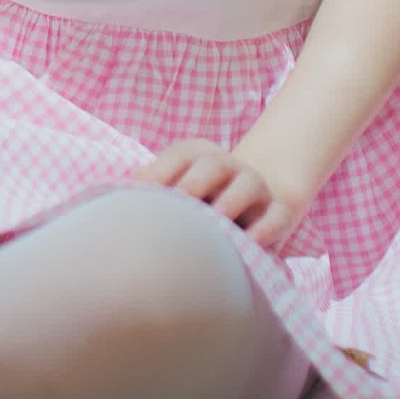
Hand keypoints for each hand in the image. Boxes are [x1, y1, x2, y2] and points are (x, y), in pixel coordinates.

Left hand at [131, 138, 310, 249]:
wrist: (254, 203)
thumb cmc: (199, 201)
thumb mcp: (176, 186)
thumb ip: (151, 188)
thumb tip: (120, 194)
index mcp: (198, 155)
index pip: (180, 156)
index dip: (161, 171)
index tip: (140, 191)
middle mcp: (228, 166)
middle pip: (213, 165)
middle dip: (194, 182)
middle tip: (177, 203)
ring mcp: (255, 187)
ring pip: (246, 187)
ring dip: (229, 203)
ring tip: (215, 221)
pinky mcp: (279, 212)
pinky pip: (276, 217)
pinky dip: (266, 229)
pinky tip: (251, 243)